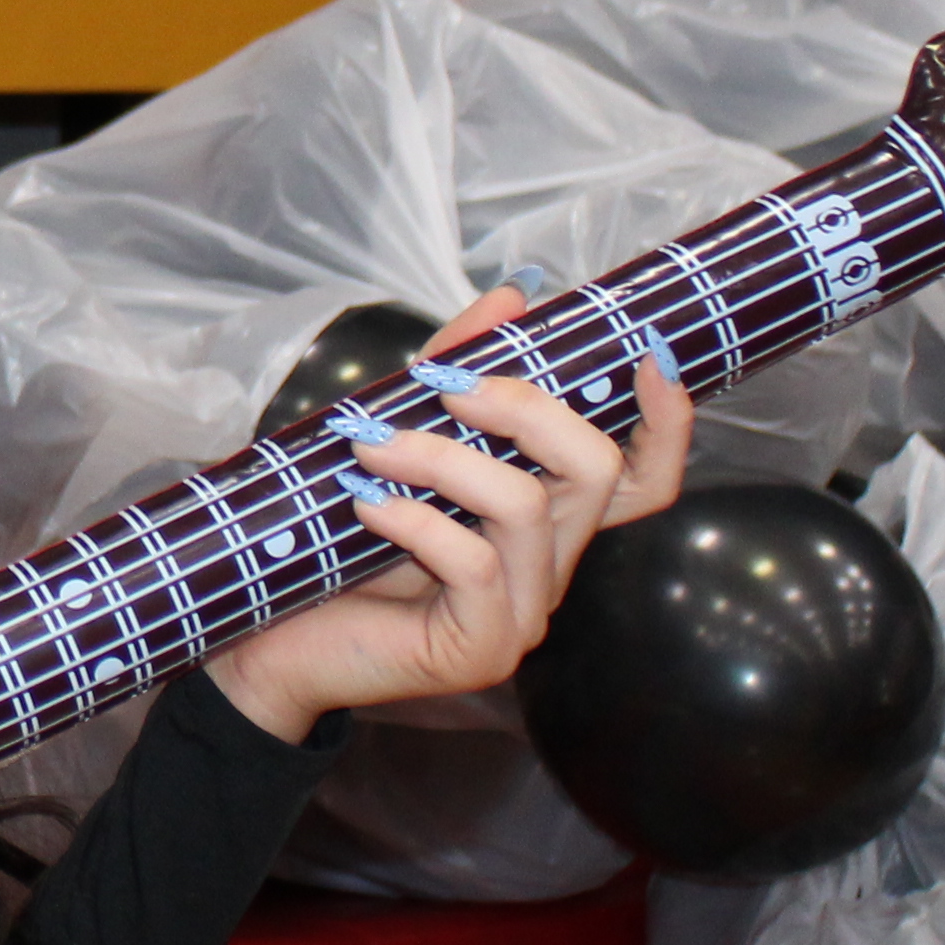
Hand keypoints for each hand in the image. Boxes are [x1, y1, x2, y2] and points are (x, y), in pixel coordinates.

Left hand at [199, 287, 686, 739]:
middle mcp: (551, 564)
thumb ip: (454, 370)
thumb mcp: (400, 437)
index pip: (644, 477)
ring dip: (442, 458)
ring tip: (371, 445)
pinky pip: (474, 563)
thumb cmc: (340, 540)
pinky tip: (366, 505)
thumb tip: (511, 297)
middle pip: (598, 470)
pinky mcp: (484, 648)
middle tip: (445, 385)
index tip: (646, 352)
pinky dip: (415, 520)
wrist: (278, 635)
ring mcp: (525, 613)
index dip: (666, 422)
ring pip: (526, 506)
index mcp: (546, 518)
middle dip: (525, 407)